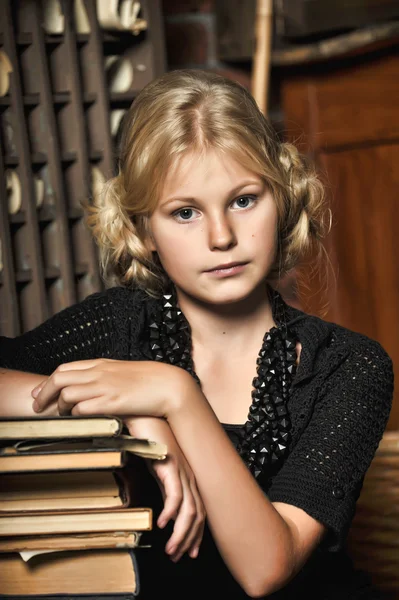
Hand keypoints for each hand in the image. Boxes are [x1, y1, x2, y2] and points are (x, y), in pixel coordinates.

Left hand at [31, 359, 187, 418]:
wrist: (169, 385)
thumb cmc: (148, 380)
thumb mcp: (122, 371)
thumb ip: (104, 375)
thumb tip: (89, 383)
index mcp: (101, 364)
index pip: (64, 369)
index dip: (47, 382)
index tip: (38, 392)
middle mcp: (99, 373)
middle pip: (59, 379)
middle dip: (43, 394)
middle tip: (37, 407)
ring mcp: (104, 387)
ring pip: (67, 394)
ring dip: (59, 407)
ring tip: (61, 417)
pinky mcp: (112, 403)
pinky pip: (83, 409)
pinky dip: (76, 416)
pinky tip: (80, 421)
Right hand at [126, 416, 205, 562]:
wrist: (145, 417)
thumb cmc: (150, 441)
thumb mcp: (158, 470)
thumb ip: (164, 487)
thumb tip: (162, 509)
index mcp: (187, 478)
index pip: (198, 513)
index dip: (195, 535)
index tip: (187, 554)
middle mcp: (189, 476)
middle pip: (197, 515)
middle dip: (189, 540)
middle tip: (178, 558)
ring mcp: (181, 471)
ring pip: (189, 510)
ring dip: (180, 533)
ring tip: (171, 550)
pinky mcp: (170, 465)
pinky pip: (175, 493)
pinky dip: (170, 511)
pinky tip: (162, 523)